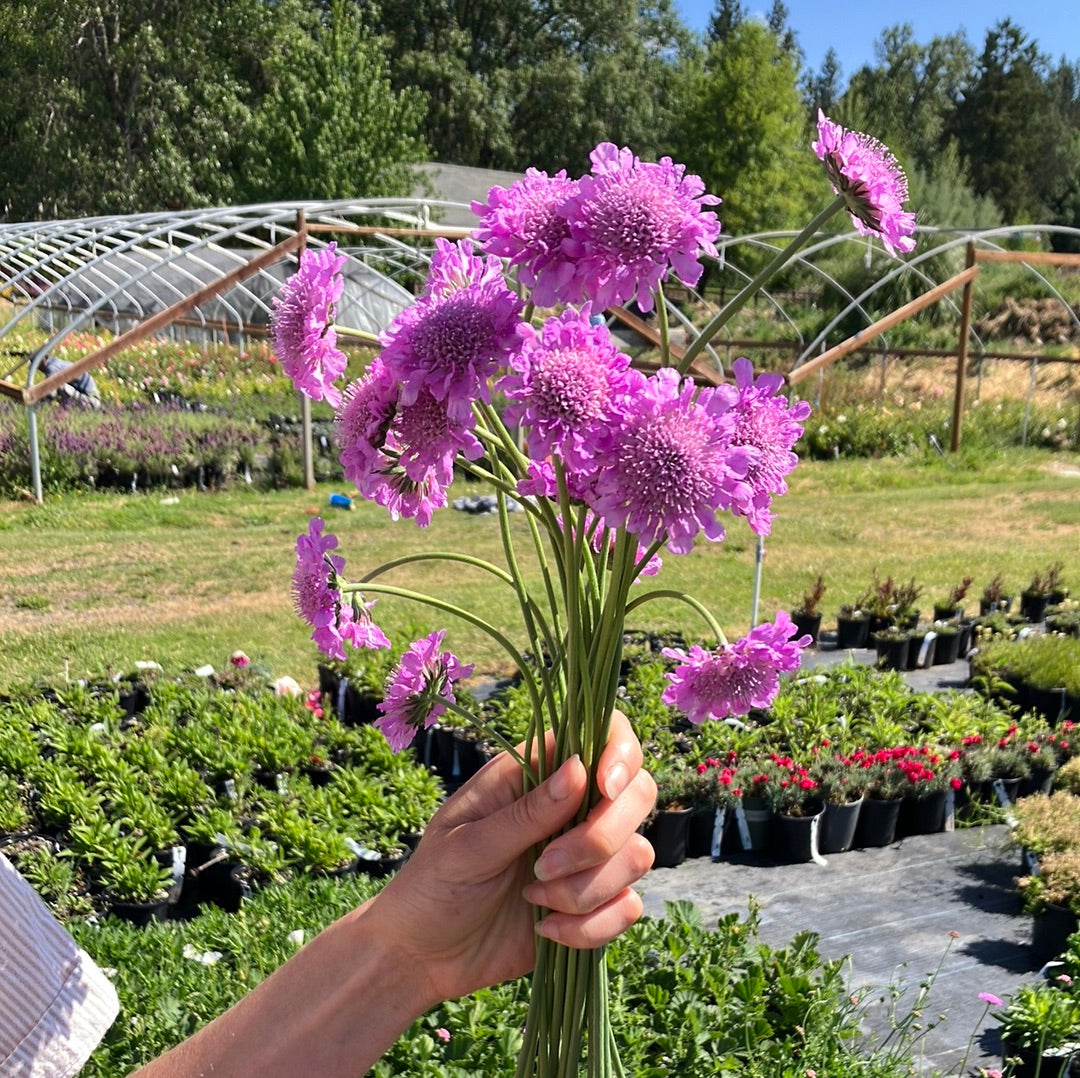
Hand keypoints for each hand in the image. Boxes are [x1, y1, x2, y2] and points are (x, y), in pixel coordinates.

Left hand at [368, 710, 655, 1006]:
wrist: (423, 956)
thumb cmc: (433, 883)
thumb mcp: (468, 845)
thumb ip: (526, 812)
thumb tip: (581, 768)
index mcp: (535, 773)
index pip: (603, 734)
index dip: (620, 752)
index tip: (603, 788)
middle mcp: (571, 807)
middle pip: (638, 794)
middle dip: (600, 838)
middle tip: (543, 866)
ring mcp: (587, 856)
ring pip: (637, 855)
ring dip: (587, 888)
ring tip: (534, 899)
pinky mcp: (594, 903)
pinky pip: (628, 908)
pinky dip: (592, 926)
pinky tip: (546, 930)